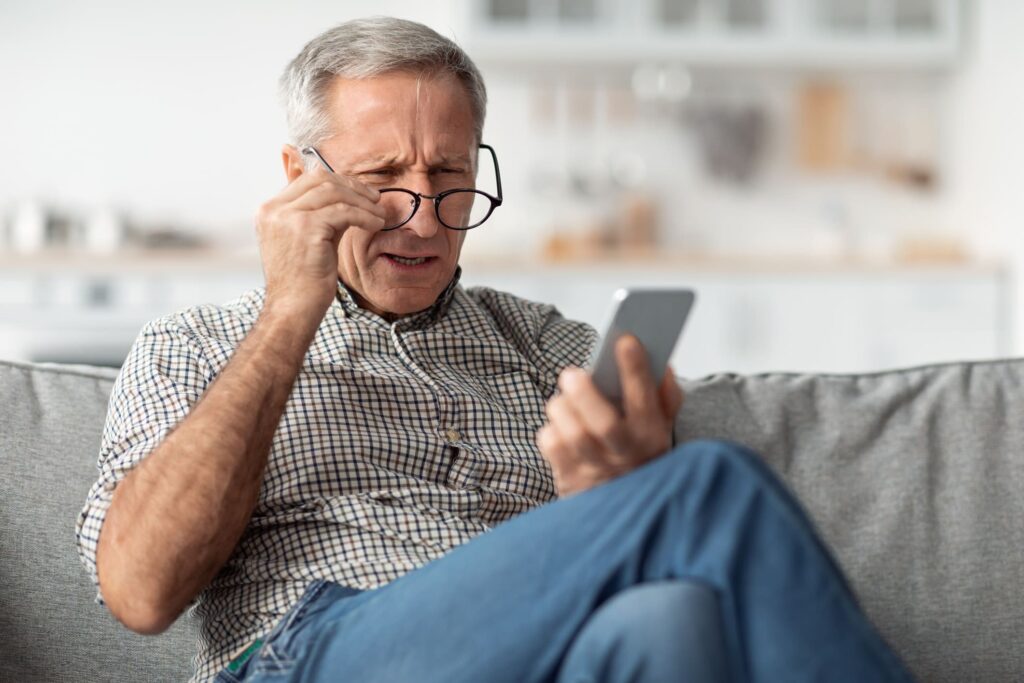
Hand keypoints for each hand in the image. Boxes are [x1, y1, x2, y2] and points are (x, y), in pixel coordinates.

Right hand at [255, 165, 386, 323]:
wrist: (291, 309)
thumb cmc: (300, 282)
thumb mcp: (303, 240)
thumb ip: (317, 216)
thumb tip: (347, 198)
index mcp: (269, 210)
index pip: (307, 180)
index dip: (338, 182)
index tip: (360, 193)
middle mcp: (273, 209)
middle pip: (319, 179)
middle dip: (351, 186)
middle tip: (374, 198)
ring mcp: (288, 217)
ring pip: (333, 192)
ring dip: (362, 201)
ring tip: (379, 213)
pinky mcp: (306, 229)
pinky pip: (344, 212)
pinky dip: (365, 216)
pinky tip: (376, 224)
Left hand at [537, 335, 684, 496]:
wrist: (623, 508)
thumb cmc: (639, 452)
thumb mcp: (662, 427)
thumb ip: (665, 396)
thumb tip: (662, 365)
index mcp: (652, 436)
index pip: (645, 400)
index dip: (636, 369)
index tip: (626, 341)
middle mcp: (625, 456)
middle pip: (604, 425)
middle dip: (585, 394)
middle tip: (572, 374)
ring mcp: (596, 471)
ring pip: (573, 435)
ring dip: (563, 408)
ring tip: (564, 396)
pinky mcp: (569, 481)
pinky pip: (551, 447)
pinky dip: (550, 429)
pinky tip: (559, 425)